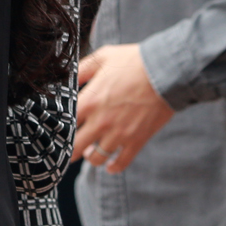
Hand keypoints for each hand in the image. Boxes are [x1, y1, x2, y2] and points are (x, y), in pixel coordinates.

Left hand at [73, 44, 173, 173]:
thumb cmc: (133, 61)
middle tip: (67, 149)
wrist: (165, 72)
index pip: (66, 122)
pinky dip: (113, 167)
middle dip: (70, 149)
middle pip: (76, 146)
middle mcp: (101, 121)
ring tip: (89, 153)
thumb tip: (68, 78)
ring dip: (90, 157)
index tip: (60, 128)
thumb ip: (83, 69)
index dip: (61, 127)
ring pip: (96, 158)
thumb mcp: (103, 57)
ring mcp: (119, 134)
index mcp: (90, 100)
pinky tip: (109, 166)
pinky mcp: (136, 141)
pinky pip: (121, 163)